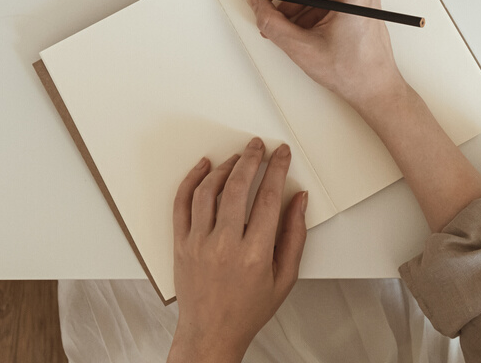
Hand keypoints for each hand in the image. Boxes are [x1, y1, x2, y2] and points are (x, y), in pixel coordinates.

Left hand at [167, 138, 307, 362]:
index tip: (281, 154)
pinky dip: (191, 180)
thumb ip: (294, 236)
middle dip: (251, 159)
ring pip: (208, 191)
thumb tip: (299, 200)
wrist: (211, 333)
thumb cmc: (248, 309)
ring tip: (237, 157)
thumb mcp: (284, 278)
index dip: (277, 170)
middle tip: (258, 146)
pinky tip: (203, 167)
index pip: (268, 198)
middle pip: (237, 187)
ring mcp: (199, 243)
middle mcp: (224, 245)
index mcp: (255, 255)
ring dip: (224, 167)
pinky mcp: (181, 243)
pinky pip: (182, 203)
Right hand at [247, 0, 409, 117]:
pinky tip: (296, 27)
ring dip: (293, 2)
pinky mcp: (359, 3)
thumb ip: (271, 22)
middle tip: (262, 1)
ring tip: (279, 23)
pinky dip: (307, 8)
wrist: (377, 90)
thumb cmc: (353, 73)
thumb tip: (256, 2)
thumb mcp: (302, 48)